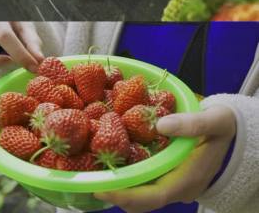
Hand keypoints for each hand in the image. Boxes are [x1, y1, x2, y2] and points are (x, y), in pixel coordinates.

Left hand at [94, 105, 235, 212]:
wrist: (232, 132)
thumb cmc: (223, 126)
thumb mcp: (215, 120)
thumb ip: (192, 123)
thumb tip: (161, 124)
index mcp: (187, 179)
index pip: (153, 196)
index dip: (127, 196)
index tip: (103, 189)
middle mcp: (178, 188)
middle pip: (142, 202)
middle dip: (117, 195)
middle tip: (91, 182)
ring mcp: (173, 185)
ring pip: (142, 195)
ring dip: (120, 189)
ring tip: (96, 173)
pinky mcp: (168, 178)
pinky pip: (145, 184)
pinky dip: (128, 179)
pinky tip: (112, 164)